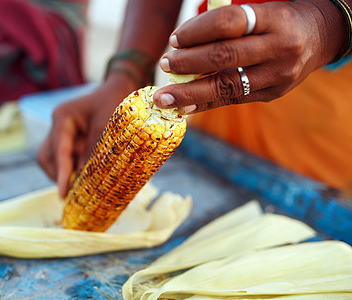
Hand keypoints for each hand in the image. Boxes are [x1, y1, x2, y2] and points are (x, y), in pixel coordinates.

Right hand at [37, 74, 137, 197]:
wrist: (120, 90)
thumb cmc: (115, 103)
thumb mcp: (107, 127)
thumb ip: (93, 152)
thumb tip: (84, 179)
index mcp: (63, 117)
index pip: (59, 150)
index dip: (61, 174)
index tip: (63, 193)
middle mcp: (58, 125)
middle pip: (47, 157)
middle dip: (58, 175)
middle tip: (73, 192)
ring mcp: (61, 132)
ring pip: (52, 159)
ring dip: (64, 174)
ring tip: (80, 186)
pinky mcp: (69, 140)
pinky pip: (64, 158)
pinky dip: (72, 169)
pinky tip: (84, 177)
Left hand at [153, 0, 346, 113]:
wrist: (320, 37)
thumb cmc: (279, 20)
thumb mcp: (260, 11)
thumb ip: (227, 24)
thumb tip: (182, 44)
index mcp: (274, 18)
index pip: (228, 22)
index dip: (197, 31)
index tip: (175, 40)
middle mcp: (280, 46)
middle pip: (225, 56)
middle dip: (188, 62)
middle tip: (165, 64)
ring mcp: (279, 74)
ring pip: (227, 85)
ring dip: (190, 92)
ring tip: (164, 96)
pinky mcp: (274, 93)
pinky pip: (234, 100)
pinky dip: (206, 104)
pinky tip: (184, 107)